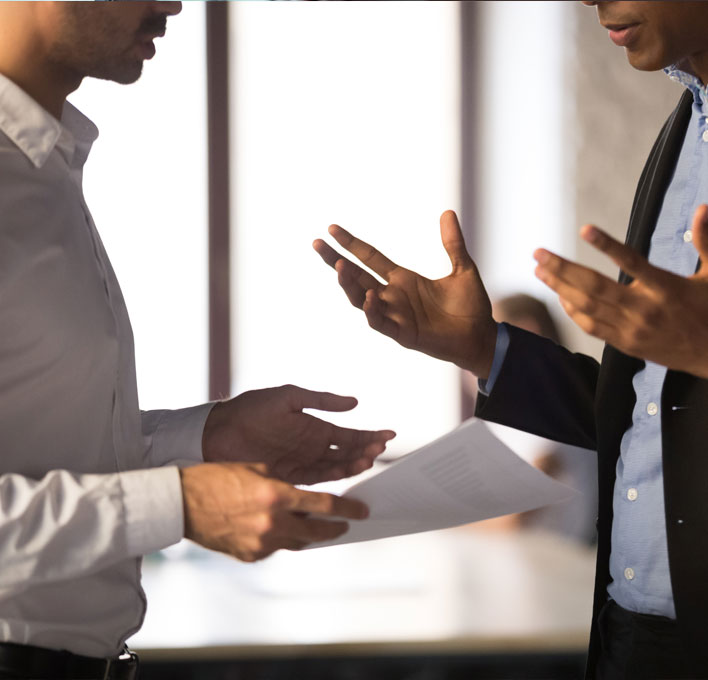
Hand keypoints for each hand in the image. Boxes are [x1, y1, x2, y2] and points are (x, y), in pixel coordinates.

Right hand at [180, 463, 367, 560]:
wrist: (183, 503)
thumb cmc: (217, 479)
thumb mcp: (258, 469)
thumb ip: (286, 484)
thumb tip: (307, 498)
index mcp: (277, 496)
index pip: (325, 506)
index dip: (348, 509)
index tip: (361, 512)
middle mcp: (272, 523)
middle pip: (318, 532)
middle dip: (335, 528)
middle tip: (345, 524)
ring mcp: (261, 543)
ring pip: (298, 543)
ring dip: (309, 535)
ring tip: (317, 527)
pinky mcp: (250, 556)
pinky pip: (276, 549)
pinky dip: (282, 539)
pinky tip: (281, 529)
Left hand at [202, 385, 394, 484]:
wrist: (218, 432)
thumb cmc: (250, 409)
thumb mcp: (289, 397)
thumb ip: (321, 401)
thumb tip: (354, 402)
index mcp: (315, 427)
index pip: (349, 434)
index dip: (370, 435)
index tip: (389, 435)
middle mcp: (313, 447)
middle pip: (348, 453)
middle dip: (366, 451)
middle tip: (381, 449)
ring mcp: (303, 463)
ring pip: (337, 467)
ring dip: (354, 464)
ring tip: (369, 459)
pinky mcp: (290, 477)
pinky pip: (318, 479)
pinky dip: (335, 478)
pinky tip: (348, 474)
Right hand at [313, 210, 497, 377]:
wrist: (481, 337)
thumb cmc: (470, 307)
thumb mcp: (462, 269)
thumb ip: (452, 243)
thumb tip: (447, 212)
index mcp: (403, 280)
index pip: (369, 258)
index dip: (351, 244)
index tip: (332, 229)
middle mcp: (393, 296)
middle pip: (356, 276)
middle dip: (336, 261)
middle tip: (317, 244)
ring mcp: (396, 315)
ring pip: (362, 299)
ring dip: (349, 284)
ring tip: (339, 266)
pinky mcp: (403, 334)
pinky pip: (380, 323)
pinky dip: (373, 311)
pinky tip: (371, 295)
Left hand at [534, 203, 707, 377]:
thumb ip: (705, 241)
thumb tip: (703, 207)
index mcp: (666, 287)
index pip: (631, 261)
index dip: (607, 245)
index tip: (584, 229)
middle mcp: (645, 309)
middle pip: (594, 286)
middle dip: (562, 268)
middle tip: (539, 253)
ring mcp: (632, 329)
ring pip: (587, 306)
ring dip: (560, 288)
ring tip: (540, 270)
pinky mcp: (625, 344)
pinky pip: (592, 326)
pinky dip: (573, 311)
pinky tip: (560, 296)